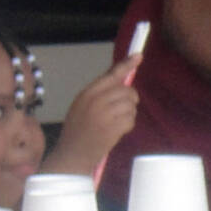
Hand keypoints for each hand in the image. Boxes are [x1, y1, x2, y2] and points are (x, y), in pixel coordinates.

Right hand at [43, 58, 140, 179]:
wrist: (72, 154)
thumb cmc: (78, 130)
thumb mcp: (82, 105)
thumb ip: (99, 92)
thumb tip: (122, 79)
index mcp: (87, 93)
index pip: (111, 75)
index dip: (127, 65)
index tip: (138, 56)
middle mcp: (96, 101)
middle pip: (127, 90)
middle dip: (130, 100)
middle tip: (122, 109)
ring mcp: (105, 115)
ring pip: (131, 105)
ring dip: (128, 114)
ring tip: (115, 122)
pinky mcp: (113, 128)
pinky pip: (131, 120)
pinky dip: (128, 126)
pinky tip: (117, 131)